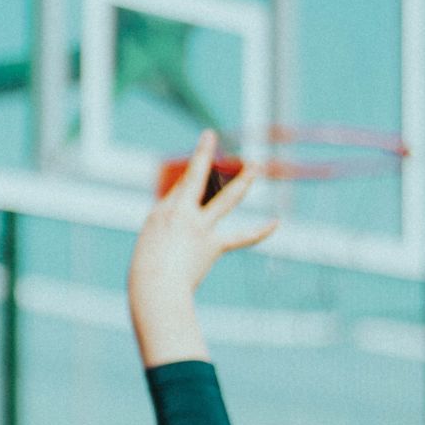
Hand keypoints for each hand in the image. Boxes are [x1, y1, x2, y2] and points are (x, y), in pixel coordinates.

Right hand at [127, 131, 277, 364]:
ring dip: (243, 181)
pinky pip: (241, 237)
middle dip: (206, 155)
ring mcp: (200, 228)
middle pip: (198, 177)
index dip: (196, 164)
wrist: (156, 288)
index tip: (207, 144)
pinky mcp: (214, 245)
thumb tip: (189, 227)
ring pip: (227, 198)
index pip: (181, 183)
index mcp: (163, 211)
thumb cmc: (149, 272)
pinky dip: (260, 231)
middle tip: (212, 136)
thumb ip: (171, 231)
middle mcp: (182, 213)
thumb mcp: (153, 245)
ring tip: (255, 166)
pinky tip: (276, 222)